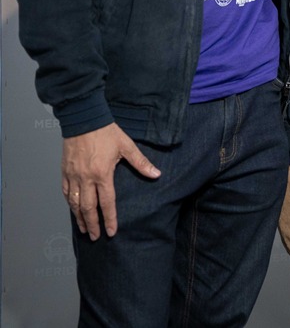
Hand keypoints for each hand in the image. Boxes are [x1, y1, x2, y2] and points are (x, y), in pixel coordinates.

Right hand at [62, 123, 160, 239]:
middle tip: (95, 237)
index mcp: (102, 174)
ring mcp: (73, 176)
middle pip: (88, 208)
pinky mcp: (65, 171)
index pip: (106, 203)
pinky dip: (70, 203)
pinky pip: (66, 192)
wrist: (83, 119)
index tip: (111, 232)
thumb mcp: (127, 146)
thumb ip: (141, 162)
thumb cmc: (106, 132)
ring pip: (74, 203)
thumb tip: (156, 174)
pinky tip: (73, 209)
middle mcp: (86, 179)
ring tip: (84, 228)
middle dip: (92, 224)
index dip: (109, 219)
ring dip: (79, 218)